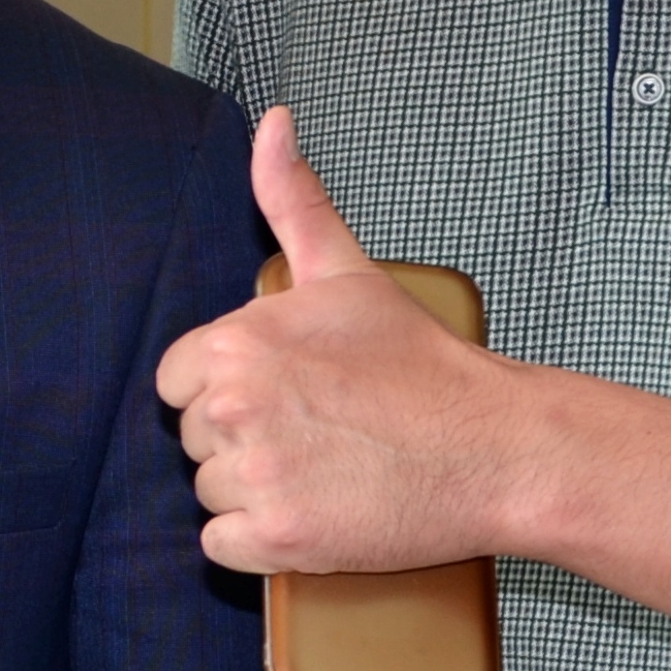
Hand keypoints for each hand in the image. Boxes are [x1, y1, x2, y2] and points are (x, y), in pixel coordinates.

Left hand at [153, 107, 520, 575]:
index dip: (226, 391)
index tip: (285, 396)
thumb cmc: (422, 364)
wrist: (495, 447)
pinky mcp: (278, 540)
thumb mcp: (348, 272)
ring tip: (326, 469)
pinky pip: (224, 547)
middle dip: (245, 441)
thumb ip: (293, 199)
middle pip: (194, 440)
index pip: (175, 383)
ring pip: (211, 494)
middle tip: (318, 433)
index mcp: (238, 342)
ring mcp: (257, 475)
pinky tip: (314, 512)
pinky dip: (262, 543)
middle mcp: (236, 407)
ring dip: (257, 491)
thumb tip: (273, 123)